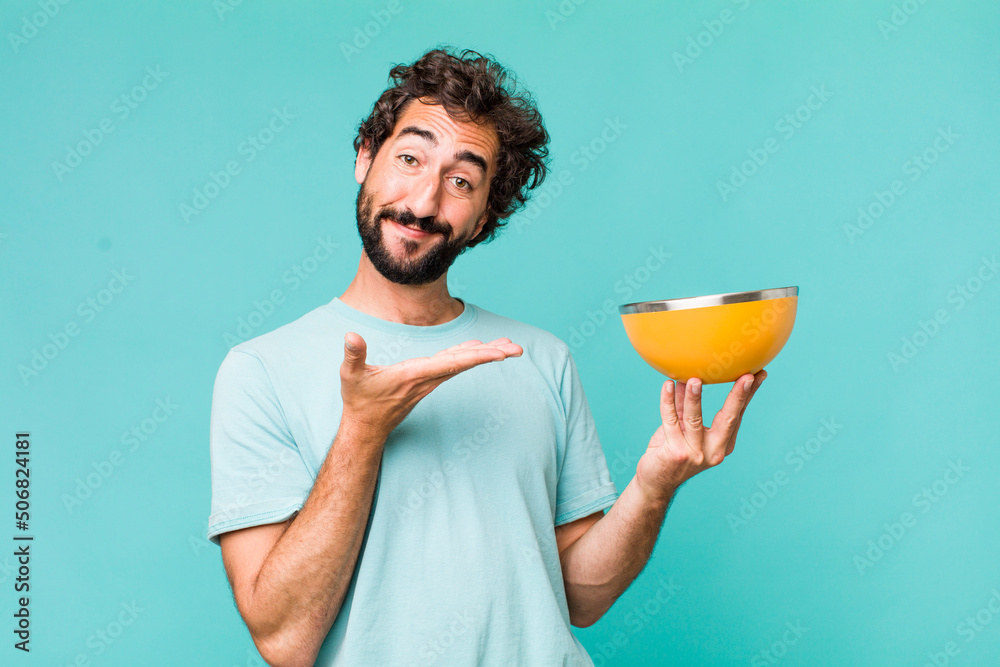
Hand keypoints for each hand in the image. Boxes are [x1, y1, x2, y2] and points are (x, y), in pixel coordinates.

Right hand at [338, 332, 521, 441]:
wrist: (366, 427)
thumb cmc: (359, 400)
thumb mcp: (351, 376)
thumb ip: (353, 355)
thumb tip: (351, 336)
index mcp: (414, 374)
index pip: (451, 363)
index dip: (476, 357)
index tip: (499, 354)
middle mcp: (427, 378)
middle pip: (466, 363)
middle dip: (492, 355)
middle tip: (519, 349)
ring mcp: (429, 380)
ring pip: (463, 364)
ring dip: (486, 354)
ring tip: (509, 346)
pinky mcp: (427, 379)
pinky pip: (454, 365)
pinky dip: (469, 355)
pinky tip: (480, 347)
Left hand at [634, 370, 766, 504]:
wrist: (655, 481)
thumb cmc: (672, 450)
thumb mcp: (684, 427)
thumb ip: (689, 406)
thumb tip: (692, 376)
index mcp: (723, 443)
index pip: (737, 413)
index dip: (748, 393)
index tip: (759, 373)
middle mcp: (714, 450)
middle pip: (729, 419)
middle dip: (738, 396)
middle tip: (746, 376)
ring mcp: (695, 454)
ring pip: (695, 420)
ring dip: (695, 398)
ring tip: (695, 379)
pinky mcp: (675, 454)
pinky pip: (671, 422)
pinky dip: (668, 402)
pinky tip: (667, 386)